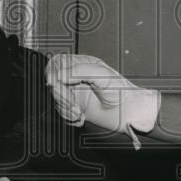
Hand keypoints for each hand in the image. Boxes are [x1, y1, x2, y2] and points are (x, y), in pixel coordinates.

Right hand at [45, 54, 160, 149]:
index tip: (54, 83)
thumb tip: (59, 75)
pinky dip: (68, 117)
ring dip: (65, 107)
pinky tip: (80, 116)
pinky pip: (61, 112)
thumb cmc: (121, 91)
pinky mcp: (75, 108)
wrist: (128, 112)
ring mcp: (75, 93)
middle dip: (60, 94)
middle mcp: (76, 78)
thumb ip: (78, 70)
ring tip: (78, 111)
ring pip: (56, 98)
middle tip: (71, 101)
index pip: (58, 63)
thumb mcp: (100, 74)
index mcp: (82, 64)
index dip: (52, 72)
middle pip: (53, 82)